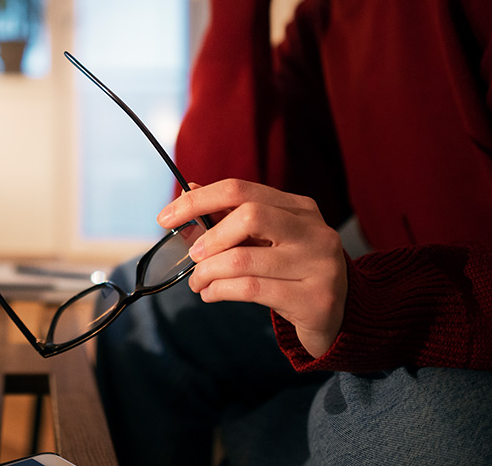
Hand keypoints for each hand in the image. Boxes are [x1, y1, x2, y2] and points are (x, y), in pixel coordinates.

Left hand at [157, 179, 347, 358]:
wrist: (340, 316)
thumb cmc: (291, 271)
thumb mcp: (264, 240)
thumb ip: (229, 216)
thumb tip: (188, 191)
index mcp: (300, 207)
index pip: (240, 189)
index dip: (198, 200)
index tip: (165, 217)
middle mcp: (315, 231)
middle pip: (249, 215)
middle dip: (209, 237)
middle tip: (192, 256)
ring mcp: (320, 265)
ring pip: (244, 259)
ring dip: (207, 272)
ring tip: (198, 283)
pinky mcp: (316, 300)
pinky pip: (251, 289)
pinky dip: (220, 291)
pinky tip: (211, 294)